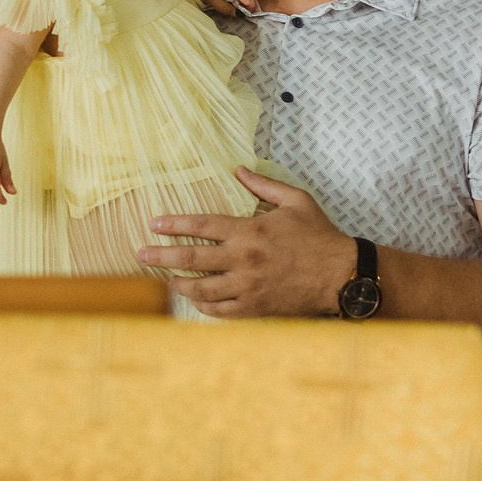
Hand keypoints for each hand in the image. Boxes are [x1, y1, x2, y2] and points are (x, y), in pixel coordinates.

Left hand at [136, 168, 354, 317]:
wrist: (341, 275)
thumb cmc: (319, 236)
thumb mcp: (296, 200)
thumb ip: (264, 185)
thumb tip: (238, 170)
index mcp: (250, 231)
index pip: (201, 225)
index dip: (173, 224)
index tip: (154, 223)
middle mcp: (243, 260)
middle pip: (191, 258)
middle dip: (161, 255)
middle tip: (140, 254)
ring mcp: (247, 287)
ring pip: (201, 288)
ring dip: (178, 283)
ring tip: (165, 279)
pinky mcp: (255, 308)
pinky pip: (220, 310)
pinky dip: (203, 306)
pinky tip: (195, 299)